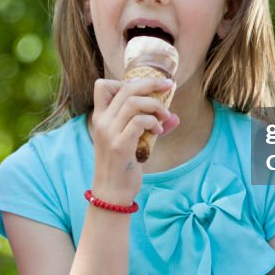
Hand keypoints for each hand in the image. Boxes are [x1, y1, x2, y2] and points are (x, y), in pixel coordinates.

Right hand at [89, 76, 174, 203]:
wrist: (111, 193)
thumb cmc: (121, 165)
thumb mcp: (131, 141)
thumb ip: (149, 126)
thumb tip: (175, 117)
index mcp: (100, 118)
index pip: (103, 85)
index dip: (124, 82)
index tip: (143, 90)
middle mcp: (102, 122)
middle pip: (125, 88)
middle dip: (151, 83)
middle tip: (168, 86)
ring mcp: (109, 133)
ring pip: (134, 102)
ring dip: (155, 105)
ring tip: (164, 116)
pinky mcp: (120, 146)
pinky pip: (139, 121)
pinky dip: (153, 122)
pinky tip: (158, 131)